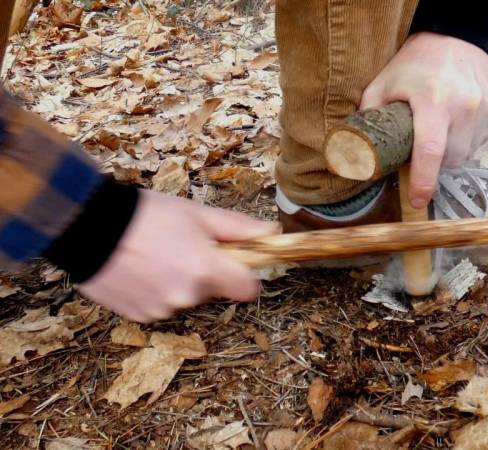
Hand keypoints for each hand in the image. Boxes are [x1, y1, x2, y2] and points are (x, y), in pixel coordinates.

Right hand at [79, 190, 280, 322]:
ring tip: (153, 256)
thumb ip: (237, 228)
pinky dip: (153, 292)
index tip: (234, 264)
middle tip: (182, 248)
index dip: (243, 276)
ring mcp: (161, 309)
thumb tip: (271, 231)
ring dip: (177, 283)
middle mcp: (187, 296)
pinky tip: (138, 270)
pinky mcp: (139, 316)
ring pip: (184, 298)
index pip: (247, 290)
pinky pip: (158, 306)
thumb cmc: (145, 215)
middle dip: (204, 273)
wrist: (88, 227)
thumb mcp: (196, 214)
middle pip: (212, 291)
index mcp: (206, 270)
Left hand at [360, 32, 487, 208]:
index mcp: (434, 100)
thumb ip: (369, 118)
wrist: (454, 35)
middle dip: (435, 165)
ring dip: (452, 154)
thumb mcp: (383, 84)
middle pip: (451, 159)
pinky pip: (481, 142)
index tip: (417, 200)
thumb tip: (354, 153)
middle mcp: (465, 105)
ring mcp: (486, 107)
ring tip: (440, 133)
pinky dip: (467, 142)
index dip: (423, 181)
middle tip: (422, 151)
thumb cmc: (414, 63)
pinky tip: (456, 124)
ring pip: (468, 154)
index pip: (431, 152)